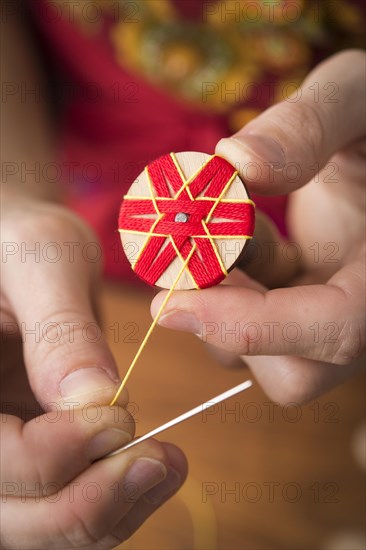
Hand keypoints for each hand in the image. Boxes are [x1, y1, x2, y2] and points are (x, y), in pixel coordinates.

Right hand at [0, 196, 186, 547]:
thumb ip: (61, 328)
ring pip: (43, 525)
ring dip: (109, 513)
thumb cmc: (23, 240)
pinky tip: (152, 465)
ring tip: (165, 465)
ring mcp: (2, 449)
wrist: (28, 256)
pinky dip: (113, 503)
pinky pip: (68, 503)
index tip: (121, 417)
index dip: (57, 454)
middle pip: (12, 516)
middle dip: (87, 503)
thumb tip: (97, 399)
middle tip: (158, 461)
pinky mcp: (35, 454)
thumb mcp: (41, 261)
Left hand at [151, 50, 365, 404]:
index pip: (337, 330)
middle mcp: (365, 310)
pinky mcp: (307, 308)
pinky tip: (242, 235)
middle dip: (228, 321)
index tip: (171, 305)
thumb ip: (308, 123)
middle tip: (197, 255)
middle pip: (294, 374)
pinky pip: (256, 325)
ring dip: (226, 300)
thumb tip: (232, 162)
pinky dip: (232, 289)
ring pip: (264, 355)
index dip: (251, 327)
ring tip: (234, 226)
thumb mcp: (357, 100)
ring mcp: (335, 316)